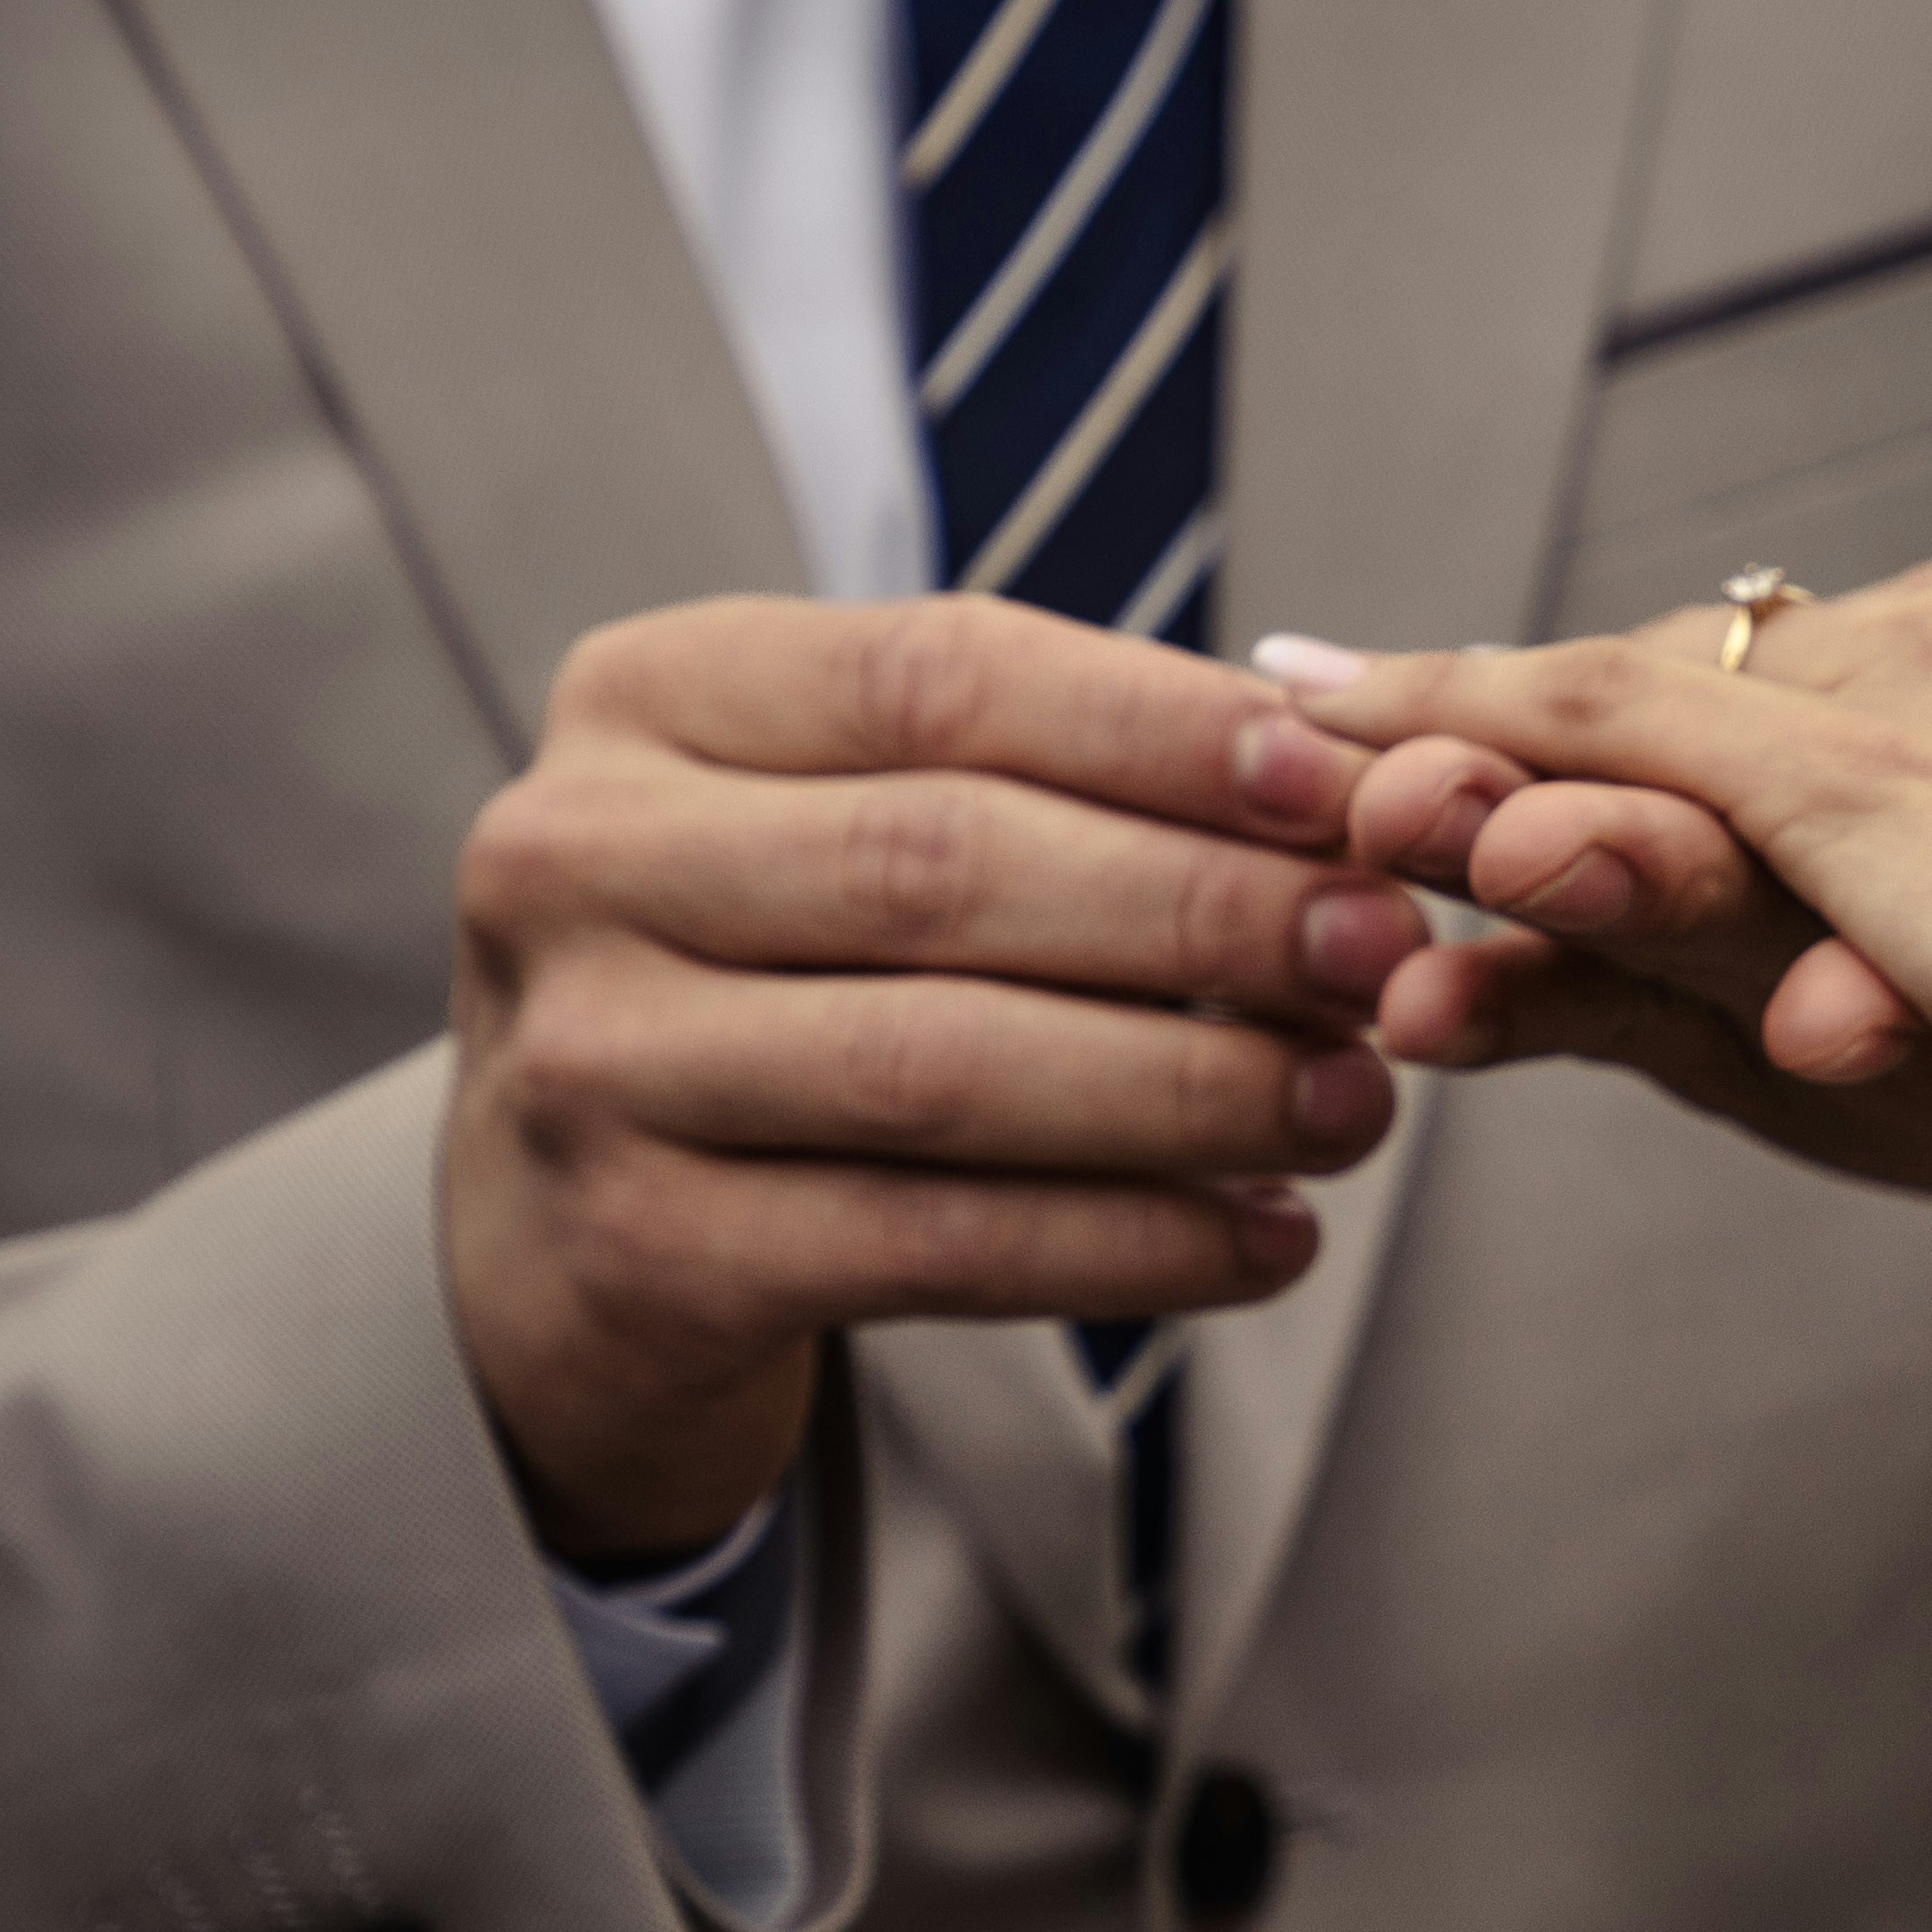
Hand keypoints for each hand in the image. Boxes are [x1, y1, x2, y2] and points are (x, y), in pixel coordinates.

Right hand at [445, 596, 1421, 1560]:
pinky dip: (1125, 1246)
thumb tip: (1333, 768)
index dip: (1160, 726)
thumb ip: (1034, 784)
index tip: (1346, 780)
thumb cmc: (756, 997)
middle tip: (1383, 954)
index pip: (937, 675)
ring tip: (1352, 1106)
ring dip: (1187, 1088)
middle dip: (1199, 910)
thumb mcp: (838, 834)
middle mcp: (580, 859)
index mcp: (647, 699)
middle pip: (944, 863)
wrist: (548, 1255)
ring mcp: (590, 1062)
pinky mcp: (640, 1253)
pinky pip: (931, 1244)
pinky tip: (1259, 1242)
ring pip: (942, 1063)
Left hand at [1268, 532, 1931, 1311]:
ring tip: (1318, 754)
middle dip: (1563, 725)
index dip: (1752, 708)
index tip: (1626, 749)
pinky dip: (1459, 712)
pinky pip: (1611, 717)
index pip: (1906, 665)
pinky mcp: (1867, 781)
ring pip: (1663, 692)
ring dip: (1475, 730)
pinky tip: (1334, 723)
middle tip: (1362, 734)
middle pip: (1764, 672)